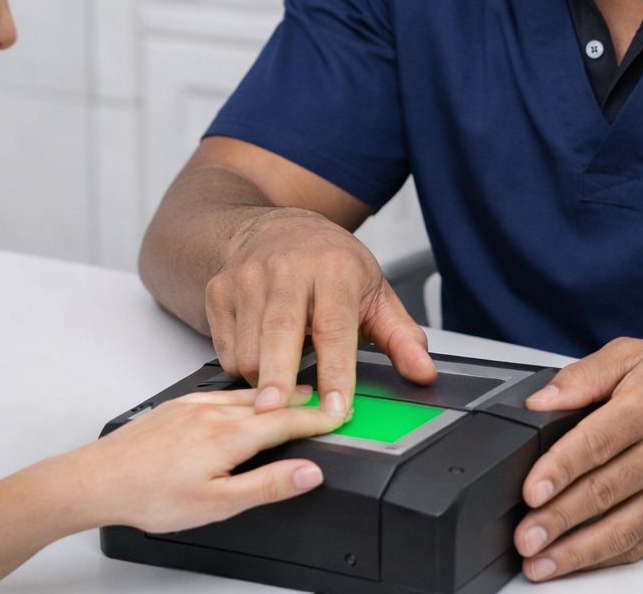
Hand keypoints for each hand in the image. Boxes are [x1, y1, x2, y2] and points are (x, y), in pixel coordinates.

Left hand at [71, 387, 340, 532]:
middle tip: (326, 396)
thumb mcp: (217, 504)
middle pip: (269, 401)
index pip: (287, 422)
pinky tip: (240, 400)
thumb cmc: (150, 496)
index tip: (339, 413)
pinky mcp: (174, 406)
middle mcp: (213, 412)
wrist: (96, 479)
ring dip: (273, 394)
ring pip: (244, 394)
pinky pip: (220, 393)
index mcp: (229, 436)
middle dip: (300, 399)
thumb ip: (267, 486)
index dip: (317, 418)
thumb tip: (308, 472)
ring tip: (292, 393)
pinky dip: (242, 394)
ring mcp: (191, 405)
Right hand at [205, 206, 434, 418]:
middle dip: (279, 379)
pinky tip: (262, 361)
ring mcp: (247, 278)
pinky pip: (226, 349)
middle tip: (281, 416)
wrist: (277, 226)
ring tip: (284, 388)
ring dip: (264, 382)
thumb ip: (400, 337)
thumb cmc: (329, 263)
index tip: (336, 408)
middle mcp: (287, 269)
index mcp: (333, 269)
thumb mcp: (374, 293)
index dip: (336, 372)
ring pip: (248, 348)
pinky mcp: (219, 291)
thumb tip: (423, 372)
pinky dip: (243, 369)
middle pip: (280, 334)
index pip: (334, 327)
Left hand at [514, 338, 642, 579]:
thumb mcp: (631, 355)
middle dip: (559, 519)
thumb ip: (582, 376)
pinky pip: (641, 543)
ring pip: (622, 528)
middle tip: (524, 537)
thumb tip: (539, 401)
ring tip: (540, 563)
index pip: (598, 443)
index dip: (561, 469)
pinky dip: (605, 558)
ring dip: (577, 551)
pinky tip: (575, 563)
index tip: (530, 490)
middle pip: (605, 491)